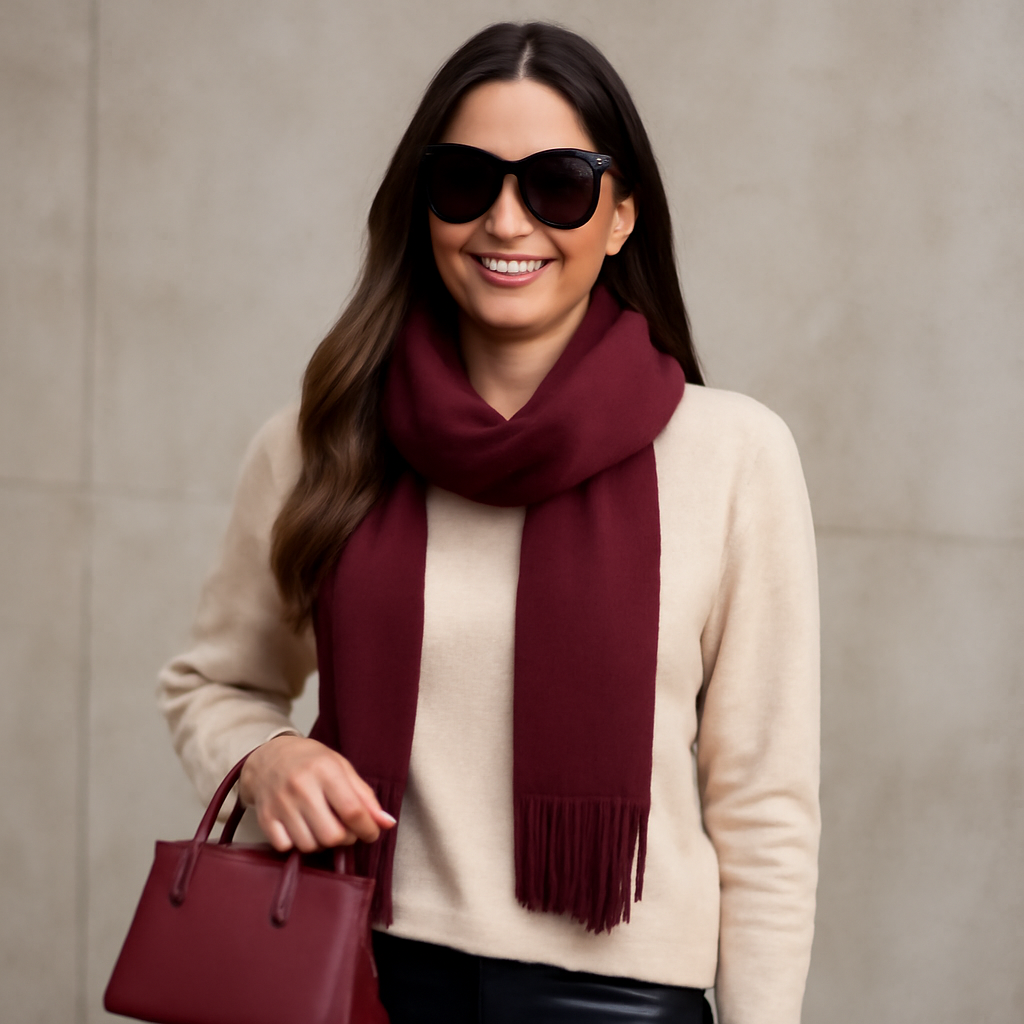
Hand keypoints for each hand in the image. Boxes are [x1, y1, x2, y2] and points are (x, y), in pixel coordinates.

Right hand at [238, 735, 395, 852]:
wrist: (269, 757)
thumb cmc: (311, 762)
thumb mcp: (342, 768)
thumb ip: (365, 796)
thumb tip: (387, 823)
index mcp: (325, 770)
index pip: (352, 811)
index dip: (368, 829)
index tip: (371, 833)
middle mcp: (301, 787)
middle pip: (332, 835)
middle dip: (345, 838)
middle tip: (346, 829)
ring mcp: (281, 803)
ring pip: (310, 845)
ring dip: (322, 844)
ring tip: (323, 827)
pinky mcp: (265, 817)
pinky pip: (286, 847)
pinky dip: (297, 844)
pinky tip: (302, 829)